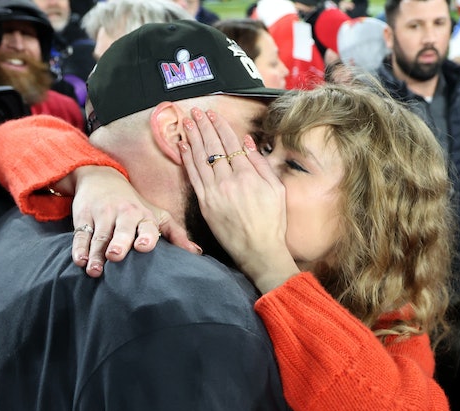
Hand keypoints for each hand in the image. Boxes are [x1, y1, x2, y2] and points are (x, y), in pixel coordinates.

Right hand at [67, 166, 201, 276]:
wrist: (101, 177)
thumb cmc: (135, 204)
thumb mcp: (157, 215)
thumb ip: (176, 234)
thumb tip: (198, 254)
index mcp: (143, 215)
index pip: (146, 226)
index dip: (146, 236)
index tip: (144, 247)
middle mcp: (123, 214)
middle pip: (121, 230)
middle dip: (119, 242)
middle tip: (115, 256)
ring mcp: (102, 215)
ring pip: (99, 236)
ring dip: (96, 253)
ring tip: (95, 270)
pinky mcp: (83, 218)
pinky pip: (81, 235)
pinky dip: (79, 248)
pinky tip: (80, 261)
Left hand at [179, 107, 298, 292]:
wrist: (258, 250)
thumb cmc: (272, 221)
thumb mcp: (276, 189)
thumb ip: (261, 164)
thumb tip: (247, 142)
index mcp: (248, 175)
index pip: (230, 143)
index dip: (220, 126)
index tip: (213, 114)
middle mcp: (229, 180)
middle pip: (213, 147)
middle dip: (203, 126)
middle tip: (196, 112)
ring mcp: (214, 192)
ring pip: (200, 159)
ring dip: (192, 138)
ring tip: (187, 123)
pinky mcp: (205, 203)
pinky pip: (193, 177)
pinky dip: (187, 160)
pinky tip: (183, 147)